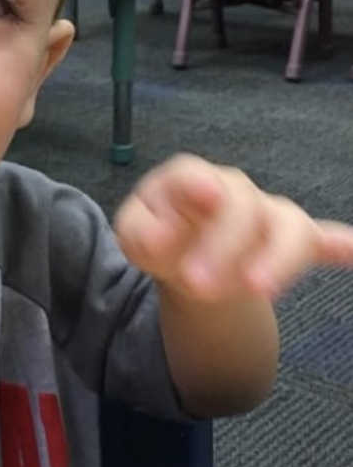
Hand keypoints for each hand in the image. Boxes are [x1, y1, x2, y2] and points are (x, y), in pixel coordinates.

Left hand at [114, 153, 352, 303]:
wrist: (187, 258)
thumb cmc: (161, 235)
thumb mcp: (134, 235)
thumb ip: (139, 232)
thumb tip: (158, 239)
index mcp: (189, 181)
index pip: (193, 176)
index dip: (201, 184)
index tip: (206, 199)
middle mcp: (234, 191)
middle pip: (240, 206)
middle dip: (223, 245)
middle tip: (197, 284)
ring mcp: (267, 215)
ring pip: (288, 225)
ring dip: (276, 258)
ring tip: (258, 290)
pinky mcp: (294, 242)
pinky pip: (324, 241)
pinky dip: (341, 245)